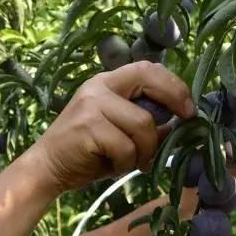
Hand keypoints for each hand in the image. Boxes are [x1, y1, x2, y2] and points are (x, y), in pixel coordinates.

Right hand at [24, 61, 195, 194]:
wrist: (47, 167)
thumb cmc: (86, 152)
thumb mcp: (119, 132)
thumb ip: (145, 122)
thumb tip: (180, 122)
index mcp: (107, 83)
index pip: (147, 68)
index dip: (174, 85)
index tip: (188, 108)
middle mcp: (98, 86)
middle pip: (148, 79)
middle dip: (174, 99)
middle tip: (184, 122)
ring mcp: (92, 105)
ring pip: (143, 125)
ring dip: (145, 151)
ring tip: (133, 162)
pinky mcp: (88, 127)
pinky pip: (126, 147)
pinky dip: (126, 163)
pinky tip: (112, 167)